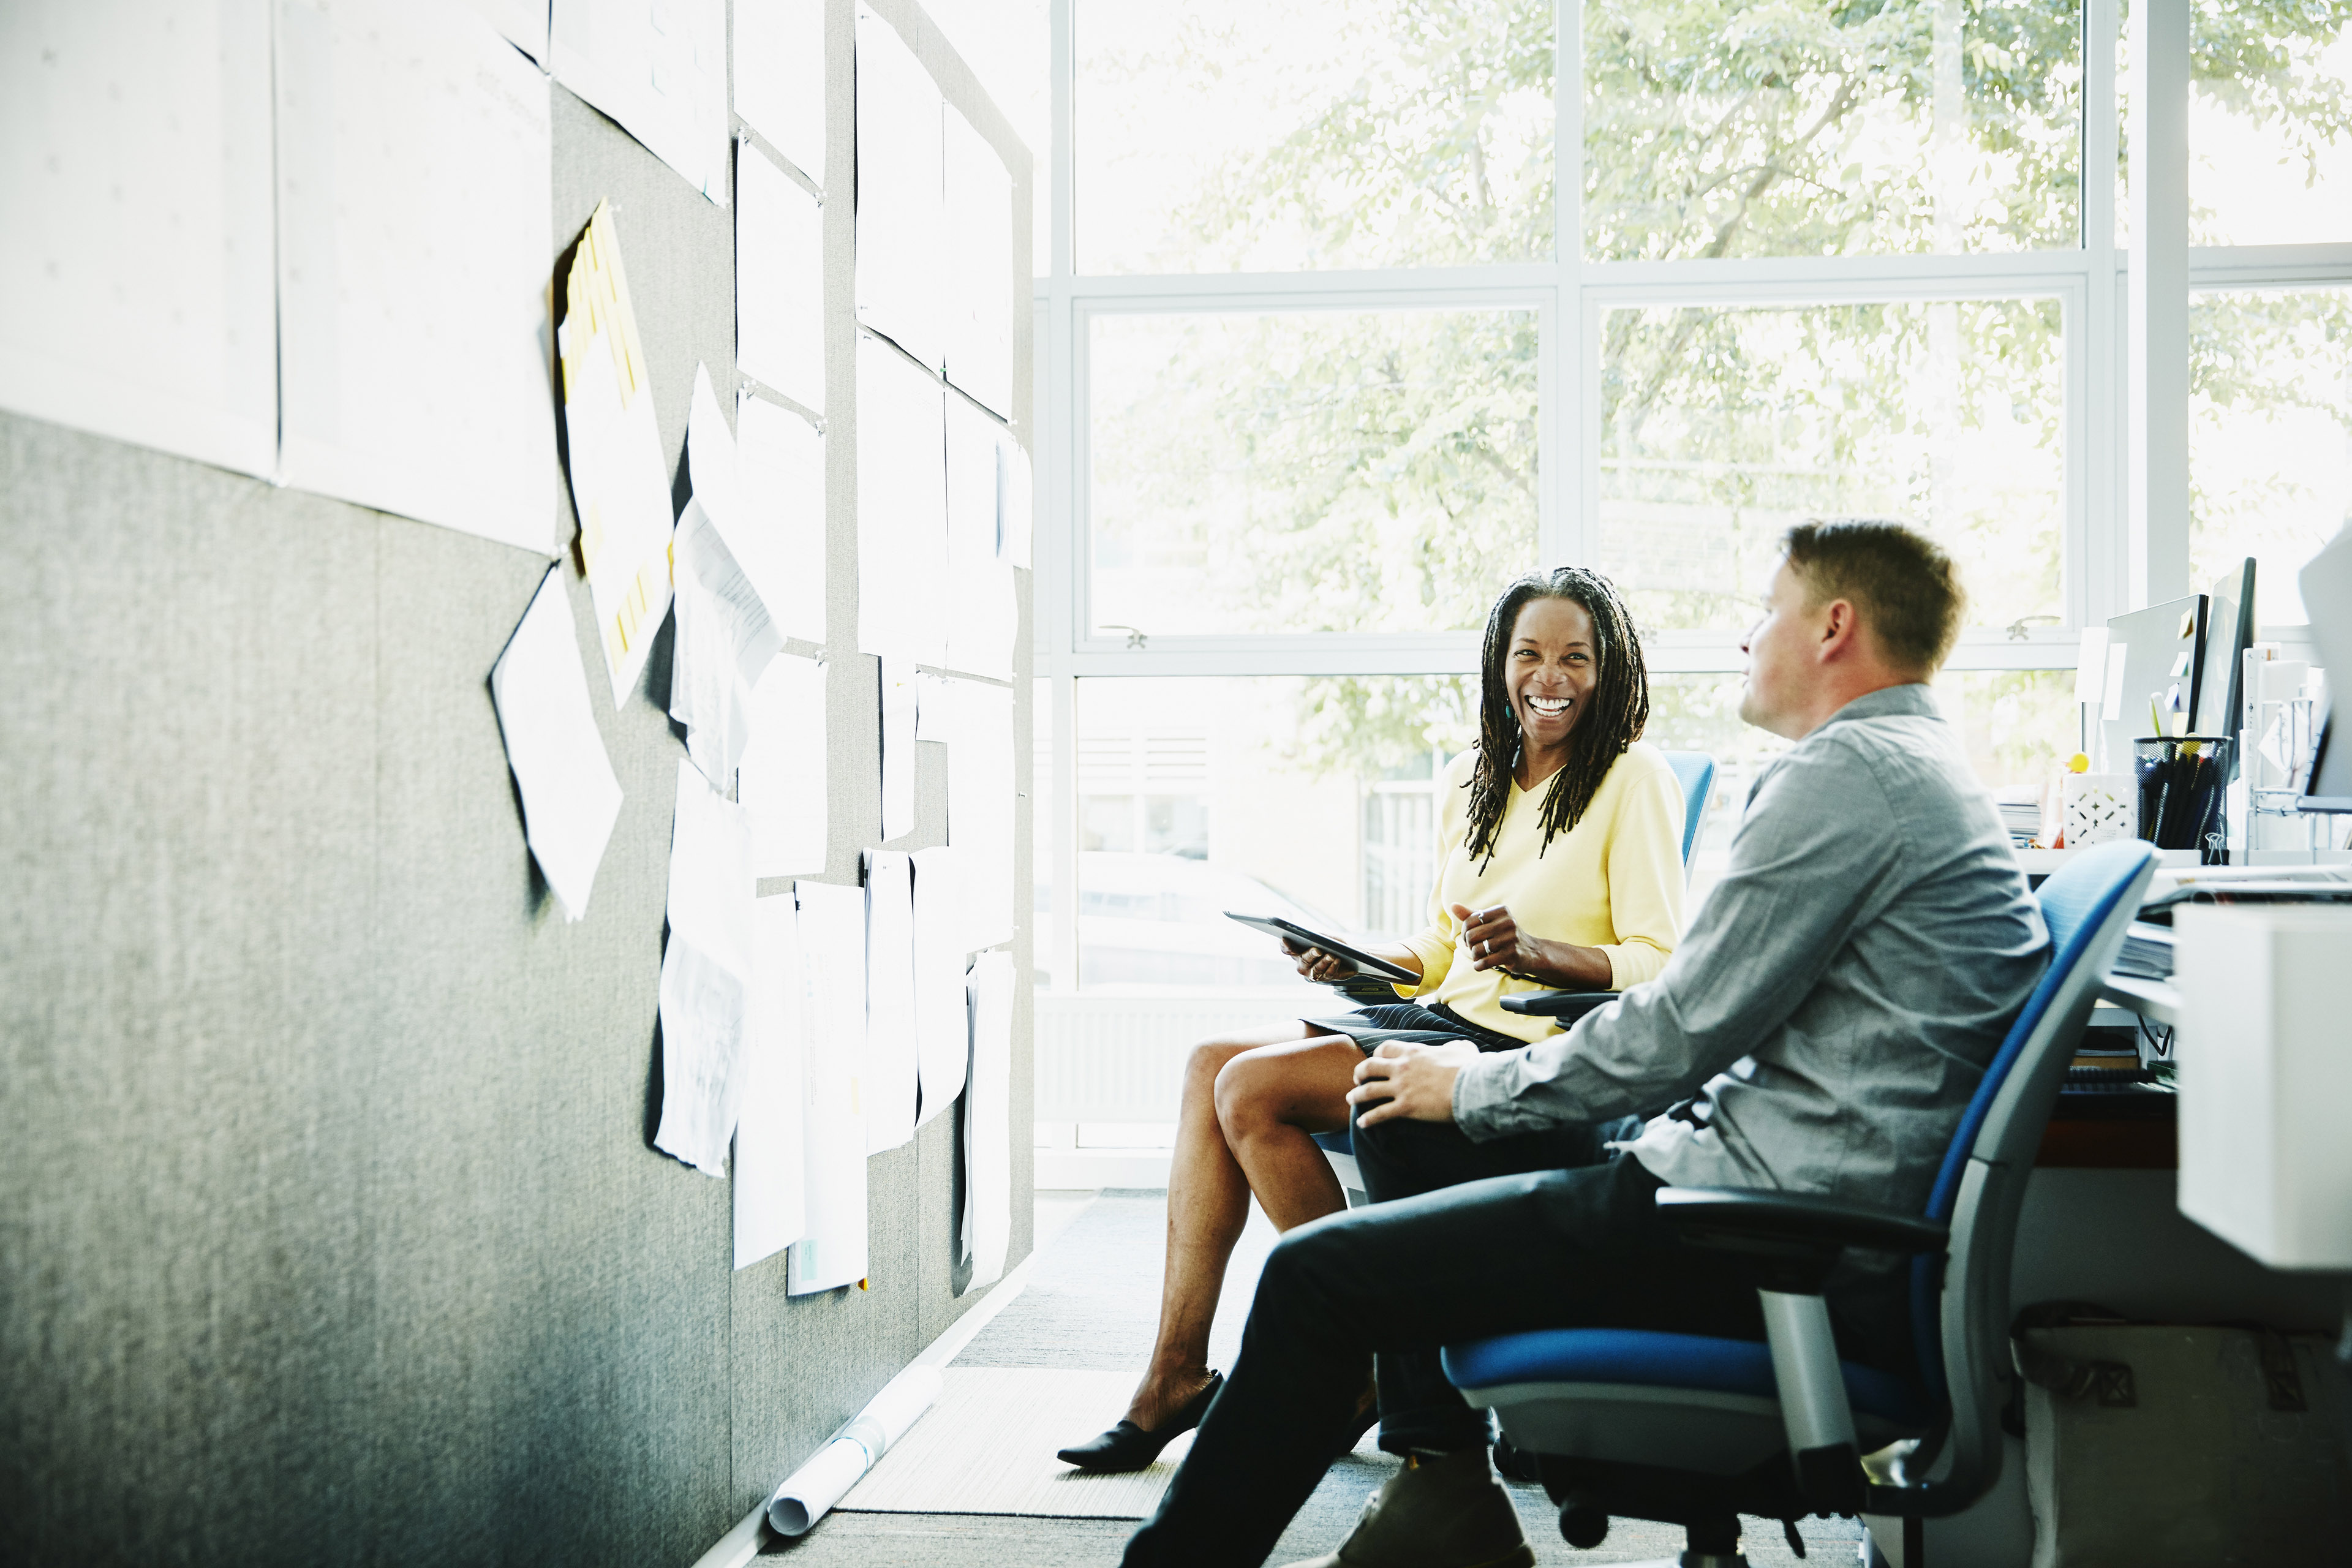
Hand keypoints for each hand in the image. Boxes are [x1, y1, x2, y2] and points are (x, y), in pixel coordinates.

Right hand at [1283, 939, 1355, 983]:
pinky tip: (1337, 960)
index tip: (1285, 939)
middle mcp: (1303, 965)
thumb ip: (1320, 937)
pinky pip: (1328, 974)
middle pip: (1303, 961)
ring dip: (1324, 962)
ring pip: (1316, 969)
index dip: (1285, 945)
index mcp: (1299, 952)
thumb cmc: (1334, 944)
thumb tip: (1316, 938)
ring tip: (1331, 956)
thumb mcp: (1327, 937)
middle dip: (1310, 955)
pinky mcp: (1326, 978)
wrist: (1349, 955)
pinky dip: (1333, 967)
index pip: (1288, 950)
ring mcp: (1313, 974)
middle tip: (1318, 950)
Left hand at [1348, 1039, 1479, 1126]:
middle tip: (1357, 1078)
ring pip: (1369, 1090)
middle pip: (1370, 1067)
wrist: (1472, 1088)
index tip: (1375, 1060)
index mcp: (1414, 1052)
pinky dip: (1368, 1119)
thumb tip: (1458, 1048)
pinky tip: (1362, 1124)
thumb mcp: (1462, 1050)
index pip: (1386, 1048)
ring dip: (1357, 1095)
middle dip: (1360, 1072)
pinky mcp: (1405, 1107)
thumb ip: (1455, 1047)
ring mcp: (1402, 1088)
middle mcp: (1403, 1068)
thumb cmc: (1470, 1069)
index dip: (1377, 1054)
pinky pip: (1380, 1113)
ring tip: (1350, 1099)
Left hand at [1453, 902, 1546, 977]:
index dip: (1465, 932)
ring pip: (1477, 950)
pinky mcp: (1512, 954)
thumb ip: (1471, 915)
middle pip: (1472, 935)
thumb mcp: (1491, 922)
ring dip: (1475, 956)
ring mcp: (1511, 938)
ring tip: (1480, 956)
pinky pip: (1485, 962)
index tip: (1471, 938)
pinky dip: (1478, 965)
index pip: (1470, 921)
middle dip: (1469, 945)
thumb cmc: (1506, 935)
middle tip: (1475, 948)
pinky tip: (1480, 965)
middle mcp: (1507, 922)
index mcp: (1501, 911)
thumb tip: (1453, 905)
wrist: (1531, 952)